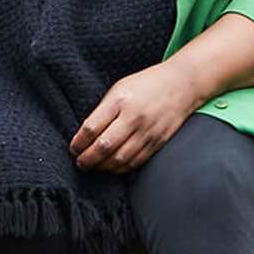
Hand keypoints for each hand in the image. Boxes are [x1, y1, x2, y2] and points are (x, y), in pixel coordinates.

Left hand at [69, 62, 202, 173]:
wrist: (181, 85)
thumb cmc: (146, 84)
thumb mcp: (119, 88)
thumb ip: (104, 110)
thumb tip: (86, 135)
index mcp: (120, 100)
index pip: (92, 128)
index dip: (79, 142)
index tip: (73, 148)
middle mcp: (134, 117)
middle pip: (104, 146)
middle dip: (88, 159)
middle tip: (79, 163)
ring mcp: (147, 131)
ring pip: (120, 158)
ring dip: (103, 167)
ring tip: (93, 167)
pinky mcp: (158, 142)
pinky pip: (136, 161)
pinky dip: (121, 168)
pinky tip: (112, 167)